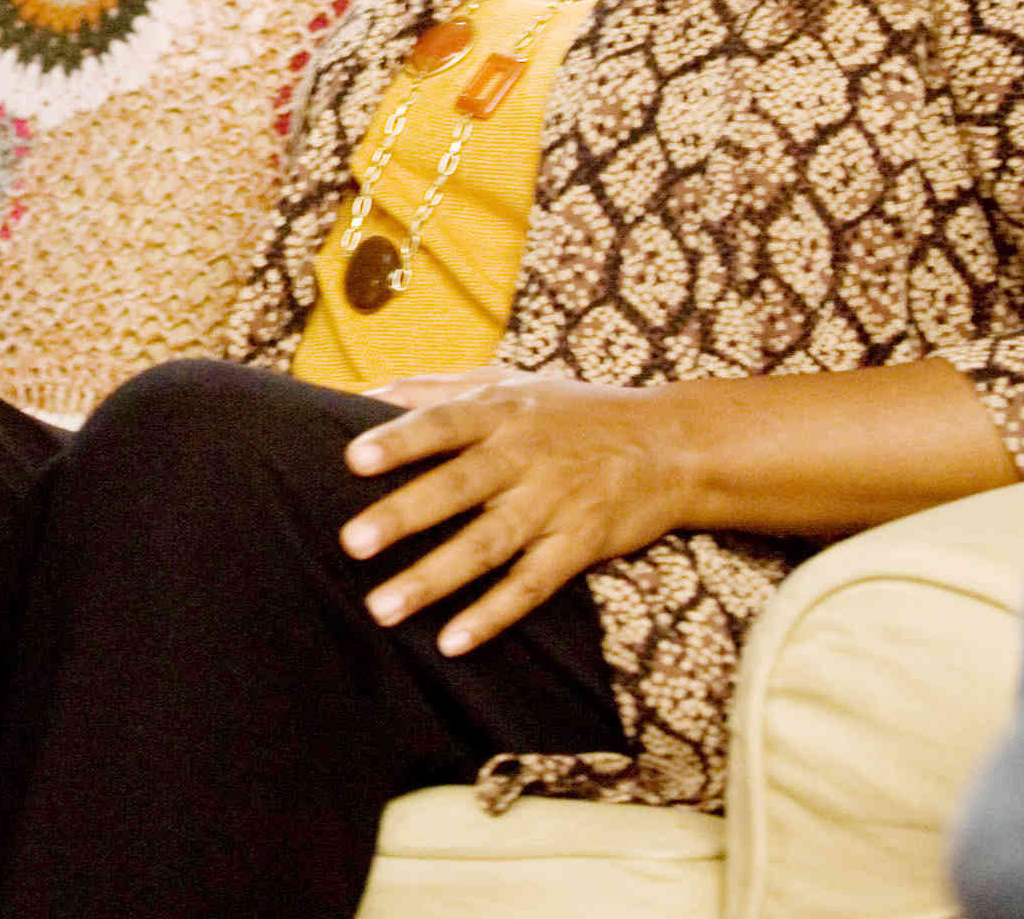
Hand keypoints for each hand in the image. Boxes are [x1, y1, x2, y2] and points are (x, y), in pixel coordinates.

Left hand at [338, 372, 687, 656]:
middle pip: (458, 486)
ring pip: (487, 544)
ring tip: (381, 608)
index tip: (353, 459)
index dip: (399, 440)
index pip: (442, 423)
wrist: (672, 445)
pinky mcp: (579, 546)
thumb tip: (354, 394)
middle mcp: (523, 457)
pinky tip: (452, 641)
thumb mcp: (505, 382)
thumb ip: (429, 388)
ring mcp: (553, 504)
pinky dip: (492, 615)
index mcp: (499, 412)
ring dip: (433, 578)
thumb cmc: (571, 411)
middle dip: (404, 515)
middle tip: (351, 543)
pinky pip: (531, 586)